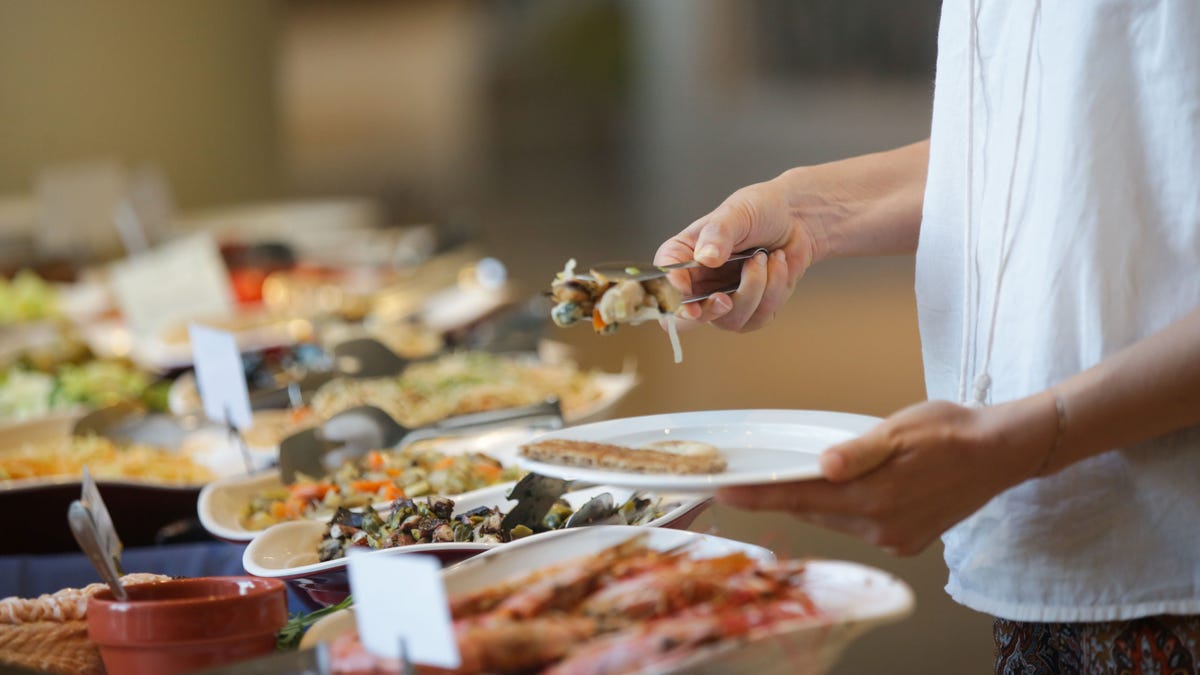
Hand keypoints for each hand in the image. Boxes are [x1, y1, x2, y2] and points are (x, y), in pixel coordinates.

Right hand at [654, 175, 821, 331]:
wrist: (797, 218)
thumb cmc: (760, 209)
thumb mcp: (736, 213)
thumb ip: (718, 234)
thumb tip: (706, 258)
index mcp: (683, 257)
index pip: (663, 282)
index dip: (669, 293)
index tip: (685, 291)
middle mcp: (699, 283)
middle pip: (686, 319)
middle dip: (708, 312)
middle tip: (725, 298)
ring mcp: (724, 299)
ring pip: (730, 319)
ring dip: (754, 288)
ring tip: (765, 257)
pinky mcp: (752, 310)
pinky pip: (759, 316)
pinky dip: (773, 289)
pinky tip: (778, 264)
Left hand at [716, 396, 1057, 554]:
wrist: (1001, 453)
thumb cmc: (951, 432)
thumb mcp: (902, 428)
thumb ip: (860, 451)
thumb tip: (824, 466)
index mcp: (875, 496)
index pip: (800, 496)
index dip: (759, 495)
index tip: (724, 494)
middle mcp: (881, 526)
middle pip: (814, 510)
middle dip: (784, 494)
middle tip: (757, 477)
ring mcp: (895, 538)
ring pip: (835, 519)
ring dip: (818, 500)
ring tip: (811, 474)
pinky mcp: (907, 541)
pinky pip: (860, 525)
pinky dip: (847, 508)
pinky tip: (853, 487)